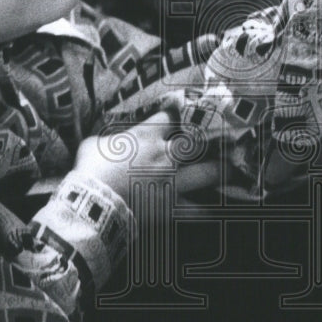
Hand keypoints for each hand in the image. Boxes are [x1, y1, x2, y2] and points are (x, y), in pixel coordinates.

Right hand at [73, 112, 218, 203]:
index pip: (171, 116)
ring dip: (221, 170)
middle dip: (214, 137)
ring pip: (208, 172)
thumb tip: (104, 141)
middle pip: (200, 140)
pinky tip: (217, 210)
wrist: (92, 204)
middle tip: (225, 135)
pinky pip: (197, 210)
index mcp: (147, 135)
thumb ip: (107, 139)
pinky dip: (207, 210)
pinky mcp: (172, 206)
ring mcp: (172, 181)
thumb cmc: (89, 170)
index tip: (185, 111)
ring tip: (232, 168)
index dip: (180, 111)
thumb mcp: (94, 144)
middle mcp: (166, 154)